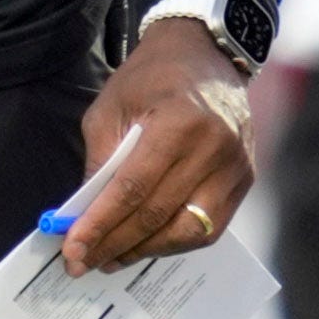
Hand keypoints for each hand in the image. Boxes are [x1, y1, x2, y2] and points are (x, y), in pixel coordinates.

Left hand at [62, 19, 254, 272]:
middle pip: (159, 214)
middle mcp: (214, 148)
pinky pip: (210, 226)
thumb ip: (99, 160)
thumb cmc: (151, 78)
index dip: (101, 224)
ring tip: (111, 258)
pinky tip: (146, 244)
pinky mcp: (245, 180)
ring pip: (189, 230)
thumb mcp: (111, 106)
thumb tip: (83, 215)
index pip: (133, 188)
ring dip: (146, 251)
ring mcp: (236, 167)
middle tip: (83, 264)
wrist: (207, 54)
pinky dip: (175, 241)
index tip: (72, 250)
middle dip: (116, 244)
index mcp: (179, 122)